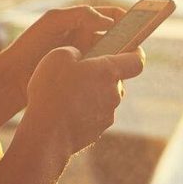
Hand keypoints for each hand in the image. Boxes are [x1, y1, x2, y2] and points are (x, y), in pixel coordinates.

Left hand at [9, 4, 123, 73]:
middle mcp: (86, 37)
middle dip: (128, 41)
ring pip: (112, 56)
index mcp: (81, 21)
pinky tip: (110, 79)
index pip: (111, 15)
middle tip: (134, 48)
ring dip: (119, 59)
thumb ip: (80, 14)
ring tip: (121, 63)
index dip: (126, 18)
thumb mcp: (53, 21)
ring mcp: (86, 57)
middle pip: (117, 36)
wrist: (13, 76)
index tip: (137, 24)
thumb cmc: (30, 45)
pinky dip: (108, 74)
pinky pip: (102, 73)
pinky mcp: (83, 76)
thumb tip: (107, 20)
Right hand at [22, 42, 144, 155]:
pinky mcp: (97, 132)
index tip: (131, 50)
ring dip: (91, 94)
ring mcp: (107, 115)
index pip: (136, 61)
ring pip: (104, 99)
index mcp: (108, 71)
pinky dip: (82, 112)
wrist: (46, 134)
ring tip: (65, 94)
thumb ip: (75, 52)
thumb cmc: (52, 91)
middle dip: (101, 75)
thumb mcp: (58, 56)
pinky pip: (93, 116)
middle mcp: (114, 94)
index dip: (135, 53)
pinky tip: (62, 112)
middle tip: (79, 72)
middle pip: (115, 80)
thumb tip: (79, 56)